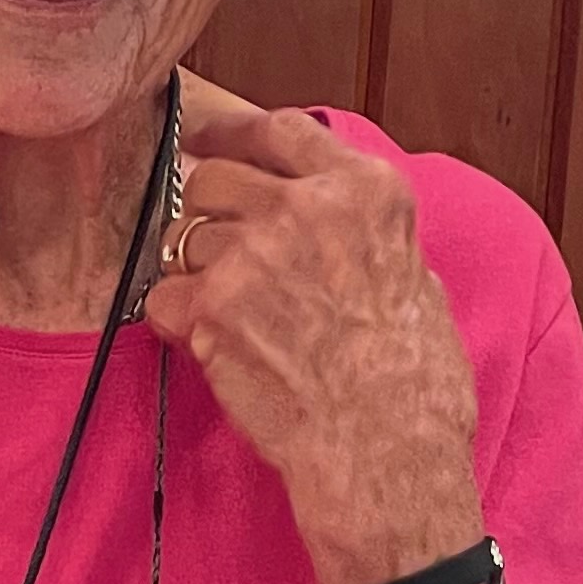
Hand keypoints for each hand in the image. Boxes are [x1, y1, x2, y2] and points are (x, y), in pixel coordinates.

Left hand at [141, 91, 483, 583]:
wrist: (386, 452)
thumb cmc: (413, 384)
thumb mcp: (417, 279)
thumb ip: (366, 237)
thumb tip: (341, 226)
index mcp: (366, 192)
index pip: (281, 131)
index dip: (235, 134)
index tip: (209, 140)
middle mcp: (306, 209)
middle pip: (215, 179)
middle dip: (208, 213)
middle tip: (219, 255)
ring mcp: (254, 255)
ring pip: (185, 240)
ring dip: (197, 276)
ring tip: (236, 322)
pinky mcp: (212, 307)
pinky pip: (165, 298)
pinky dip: (179, 324)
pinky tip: (215, 350)